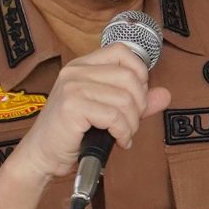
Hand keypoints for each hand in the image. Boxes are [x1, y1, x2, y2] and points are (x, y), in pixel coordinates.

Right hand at [5, 42, 173, 183]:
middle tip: (131, 124)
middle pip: (129, 77)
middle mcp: (76, 71)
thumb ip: (135, 102)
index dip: (139, 73)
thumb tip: (165, 94)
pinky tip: (118, 141)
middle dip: (139, 106)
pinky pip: (114, 117)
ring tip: (123, 135)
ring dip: (131, 124)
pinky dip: (123, 133)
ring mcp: (73, 86)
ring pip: (125, 99)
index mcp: (83, 65)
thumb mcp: (107, 112)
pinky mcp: (72, 106)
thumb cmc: (72, 134)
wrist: (42, 156)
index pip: (122, 52)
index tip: (138, 97)